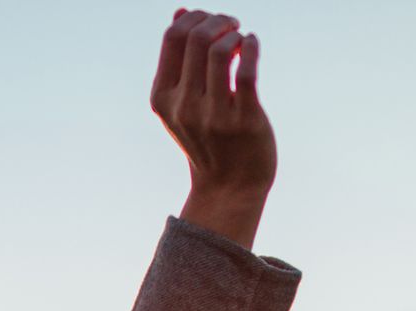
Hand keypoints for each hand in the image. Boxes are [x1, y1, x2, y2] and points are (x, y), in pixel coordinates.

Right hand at [150, 10, 275, 248]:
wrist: (229, 187)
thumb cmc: (208, 138)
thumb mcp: (183, 101)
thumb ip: (179, 59)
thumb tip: (181, 11)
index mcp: (163, 98)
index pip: (172, 38)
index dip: (195, 17)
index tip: (212, 21)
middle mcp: (185, 107)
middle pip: (197, 38)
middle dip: (218, 20)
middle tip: (232, 25)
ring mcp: (214, 115)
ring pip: (221, 51)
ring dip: (235, 32)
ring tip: (242, 38)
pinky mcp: (245, 120)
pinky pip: (248, 71)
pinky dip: (252, 46)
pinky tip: (252, 44)